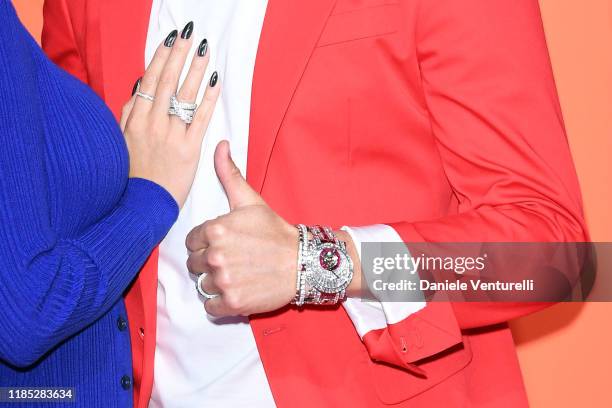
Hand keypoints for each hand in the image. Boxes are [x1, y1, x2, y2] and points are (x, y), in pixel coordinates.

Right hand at [120, 26, 219, 207]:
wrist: (140, 206)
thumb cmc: (131, 176)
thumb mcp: (120, 142)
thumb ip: (127, 115)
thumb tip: (138, 89)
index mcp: (135, 120)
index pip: (149, 81)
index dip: (160, 58)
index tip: (170, 41)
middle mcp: (152, 124)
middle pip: (167, 81)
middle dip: (180, 56)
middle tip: (190, 36)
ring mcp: (171, 136)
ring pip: (185, 96)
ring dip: (196, 70)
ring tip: (205, 52)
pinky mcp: (189, 150)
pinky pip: (201, 119)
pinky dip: (209, 99)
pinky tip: (216, 83)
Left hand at [185, 141, 297, 316]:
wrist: (302, 262)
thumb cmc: (274, 231)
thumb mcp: (250, 201)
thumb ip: (229, 174)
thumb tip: (219, 145)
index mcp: (214, 230)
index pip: (191, 242)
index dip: (206, 243)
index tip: (225, 245)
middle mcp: (215, 256)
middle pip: (194, 264)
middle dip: (208, 263)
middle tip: (232, 260)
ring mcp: (223, 281)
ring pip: (202, 285)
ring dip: (215, 283)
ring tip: (236, 275)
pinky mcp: (232, 303)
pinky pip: (210, 307)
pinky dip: (220, 303)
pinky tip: (236, 290)